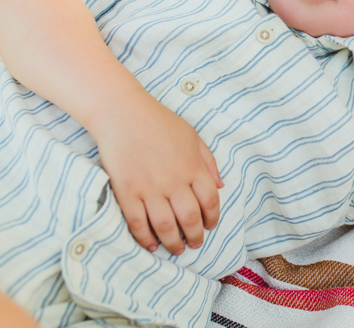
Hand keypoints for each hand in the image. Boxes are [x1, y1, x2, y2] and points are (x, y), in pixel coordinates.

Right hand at [90, 95, 223, 254]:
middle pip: (190, 218)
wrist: (123, 114)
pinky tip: (150, 245)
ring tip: (176, 249)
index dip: (212, 217)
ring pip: (165, 225)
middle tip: (194, 244)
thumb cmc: (160, 123)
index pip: (210, 200)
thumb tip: (221, 186)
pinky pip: (137, 223)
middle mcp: (174, 180)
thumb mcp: (193, 137)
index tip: (209, 226)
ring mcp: (149, 188)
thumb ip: (208, 162)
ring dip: (173, 242)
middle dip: (194, 235)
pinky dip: (145, 238)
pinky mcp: (126, 191)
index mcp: (193, 167)